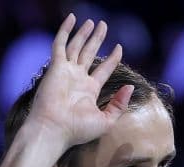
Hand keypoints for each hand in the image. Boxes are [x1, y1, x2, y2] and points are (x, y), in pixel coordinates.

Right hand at [26, 14, 132, 146]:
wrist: (54, 130)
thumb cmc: (77, 130)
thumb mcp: (105, 120)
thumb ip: (119, 104)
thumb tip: (130, 87)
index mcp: (89, 90)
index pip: (103, 69)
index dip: (112, 58)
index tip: (119, 47)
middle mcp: (78, 79)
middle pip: (89, 53)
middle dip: (97, 39)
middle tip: (103, 25)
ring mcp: (66, 72)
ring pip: (76, 46)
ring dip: (84, 33)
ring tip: (92, 21)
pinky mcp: (56, 67)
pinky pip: (60, 44)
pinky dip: (65, 30)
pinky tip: (72, 18)